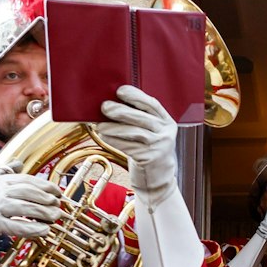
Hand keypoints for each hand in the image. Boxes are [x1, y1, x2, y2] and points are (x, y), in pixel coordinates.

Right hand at [0, 173, 62, 246]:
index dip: (46, 185)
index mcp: (1, 181)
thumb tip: (18, 162)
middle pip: (29, 192)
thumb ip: (5, 172)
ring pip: (25, 208)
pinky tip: (44, 230)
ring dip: (44, 213)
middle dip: (47, 199)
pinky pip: (17, 226)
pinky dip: (33, 228)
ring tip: (55, 217)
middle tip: (58, 205)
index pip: (28, 180)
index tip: (58, 191)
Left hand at [97, 85, 178, 200]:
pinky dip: (115, 141)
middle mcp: (166, 132)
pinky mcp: (150, 158)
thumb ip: (139, 117)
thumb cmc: (148, 148)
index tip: (120, 91)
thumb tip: (112, 102)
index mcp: (166, 121)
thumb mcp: (150, 131)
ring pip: (135, 133)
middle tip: (105, 107)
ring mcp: (159, 146)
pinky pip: (129, 147)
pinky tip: (105, 137)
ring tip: (100, 126)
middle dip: (121, 111)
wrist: (158, 175)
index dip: (136, 96)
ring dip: (115, 128)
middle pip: (142, 118)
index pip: (152, 104)